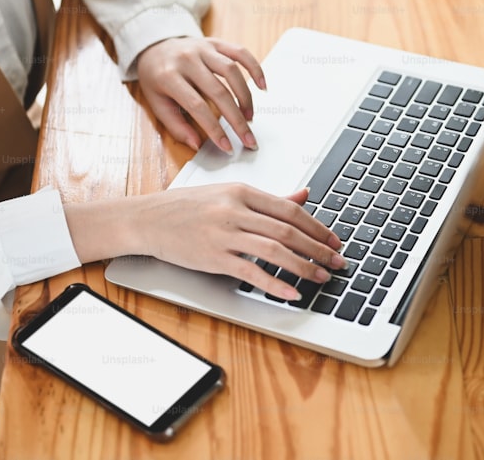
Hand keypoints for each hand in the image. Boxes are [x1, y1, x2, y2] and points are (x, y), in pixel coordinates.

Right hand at [67, 186, 344, 300]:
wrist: (146, 219)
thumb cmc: (185, 207)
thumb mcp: (228, 194)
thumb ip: (268, 197)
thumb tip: (303, 195)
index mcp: (242, 191)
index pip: (289, 209)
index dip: (317, 227)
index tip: (333, 241)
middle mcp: (235, 210)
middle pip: (288, 230)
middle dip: (318, 249)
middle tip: (337, 262)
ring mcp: (224, 234)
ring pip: (275, 250)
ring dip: (304, 266)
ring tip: (321, 277)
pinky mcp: (213, 257)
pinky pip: (251, 272)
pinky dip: (275, 283)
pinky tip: (291, 292)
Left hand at [135, 37, 265, 152]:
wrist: (154, 45)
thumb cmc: (156, 78)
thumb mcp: (156, 103)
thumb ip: (175, 125)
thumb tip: (196, 144)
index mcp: (168, 76)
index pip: (197, 106)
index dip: (214, 128)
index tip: (227, 146)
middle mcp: (187, 60)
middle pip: (218, 91)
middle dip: (237, 119)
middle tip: (248, 139)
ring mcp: (203, 49)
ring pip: (232, 71)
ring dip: (245, 97)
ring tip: (250, 117)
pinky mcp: (216, 43)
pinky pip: (240, 53)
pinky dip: (255, 68)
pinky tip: (262, 86)